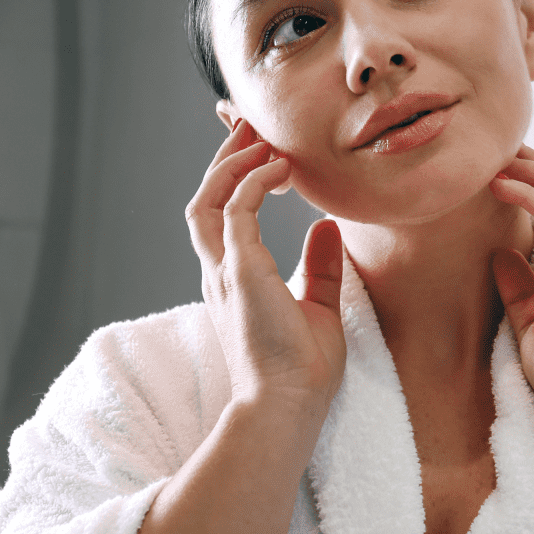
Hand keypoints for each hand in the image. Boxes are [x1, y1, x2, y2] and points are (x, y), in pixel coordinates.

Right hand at [185, 119, 345, 413]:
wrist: (289, 408)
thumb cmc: (302, 369)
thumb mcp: (318, 305)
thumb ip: (320, 265)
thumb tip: (327, 227)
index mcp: (234, 279)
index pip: (222, 214)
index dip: (233, 175)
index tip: (255, 144)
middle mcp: (220, 272)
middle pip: (206, 198)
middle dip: (226, 157)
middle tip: (251, 124)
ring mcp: (224, 272)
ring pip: (208, 199)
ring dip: (232, 162)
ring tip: (261, 135)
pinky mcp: (239, 272)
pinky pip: (237, 211)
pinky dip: (254, 182)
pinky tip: (281, 167)